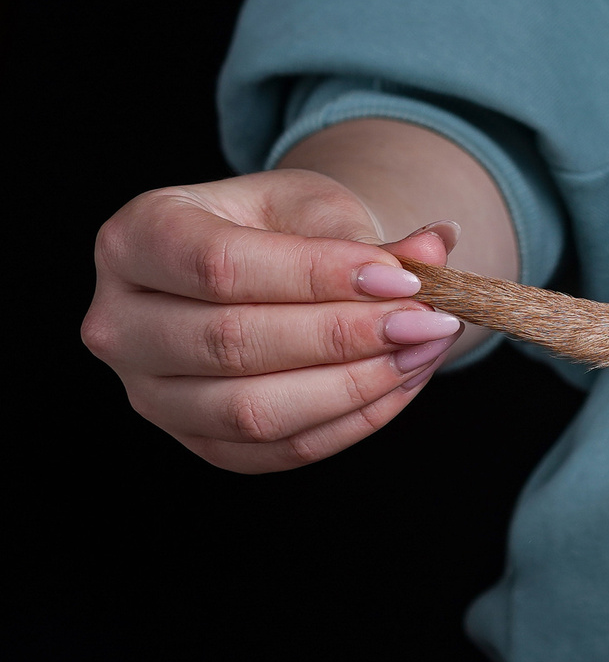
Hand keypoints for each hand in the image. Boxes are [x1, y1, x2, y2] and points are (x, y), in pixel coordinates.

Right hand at [83, 170, 465, 472]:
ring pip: (251, 411)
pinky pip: (276, 451)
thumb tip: (435, 247)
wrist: (268, 267)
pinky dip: (352, 421)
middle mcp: (120, 321)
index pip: (220, 266)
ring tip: (425, 350)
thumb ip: (368, 237)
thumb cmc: (282, 228)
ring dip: (354, 386)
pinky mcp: (195, 440)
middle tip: (430, 319)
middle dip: (345, 336)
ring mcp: (148, 392)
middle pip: (231, 344)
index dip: (317, 276)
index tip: (403, 278)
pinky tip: (404, 383)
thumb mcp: (318, 210)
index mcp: (136, 238)